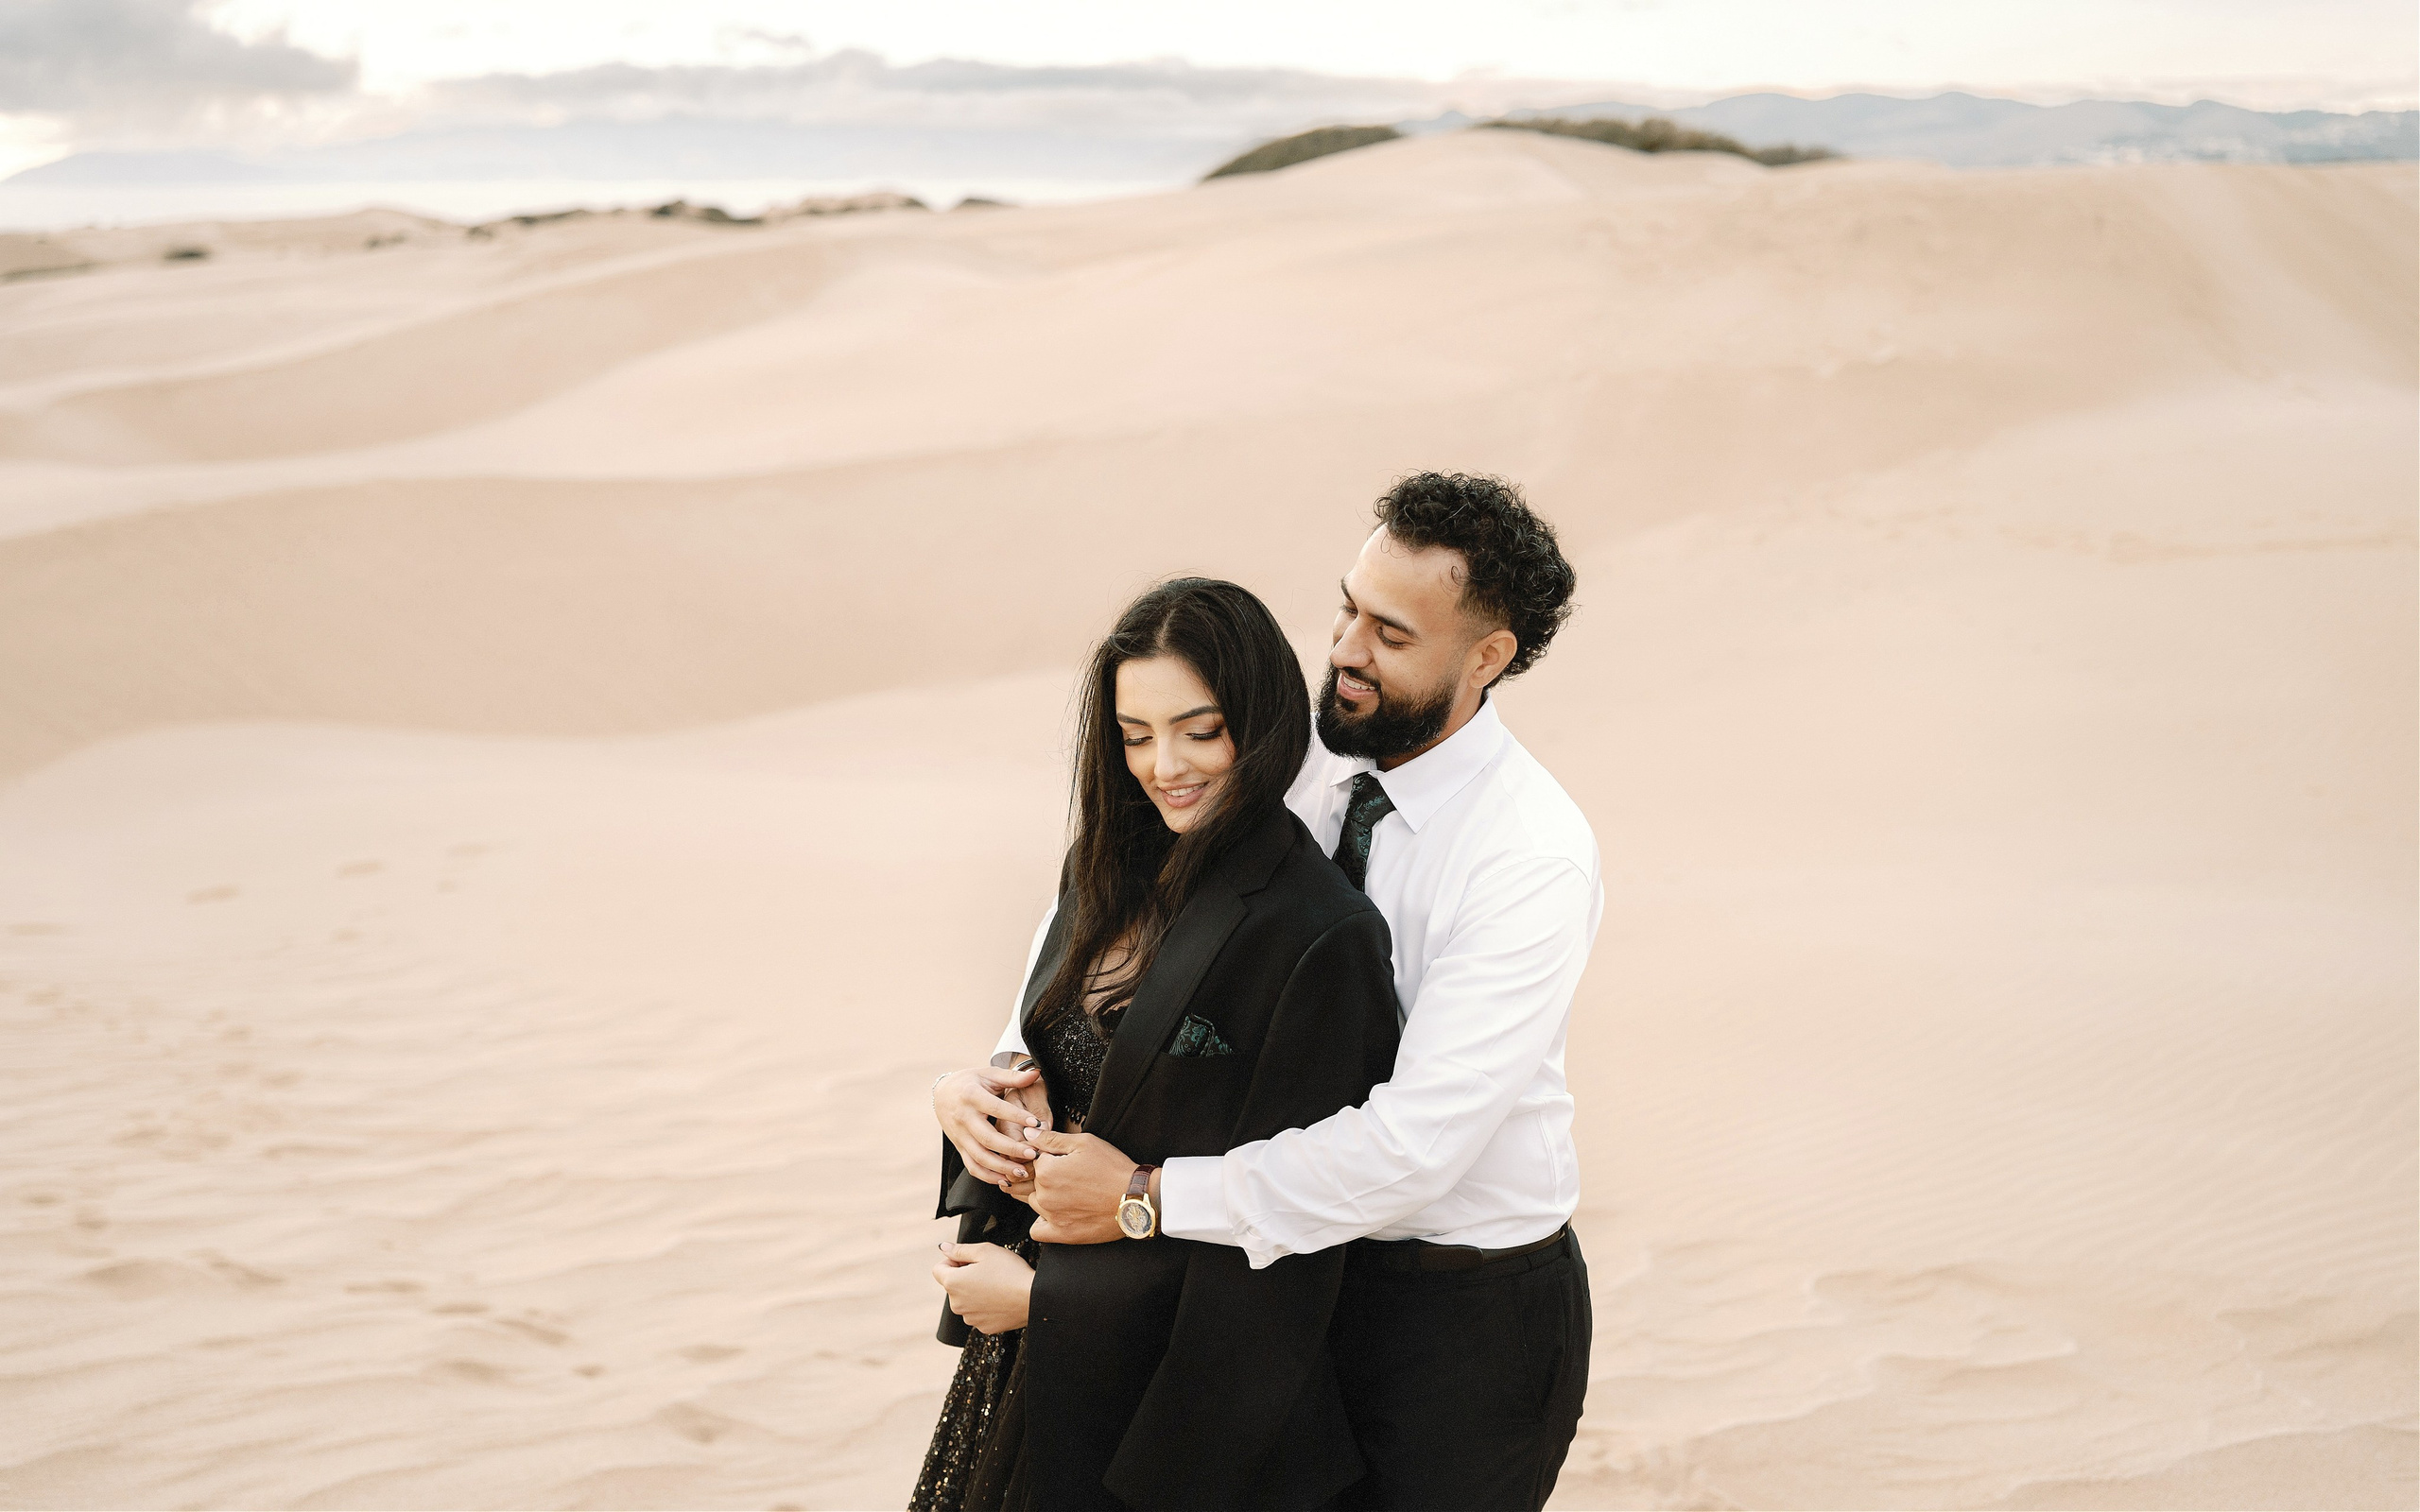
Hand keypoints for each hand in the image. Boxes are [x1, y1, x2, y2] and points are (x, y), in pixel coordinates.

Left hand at [932, 1241, 1033, 1333]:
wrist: (1033, 1298)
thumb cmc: (1010, 1271)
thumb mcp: (984, 1250)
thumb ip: (960, 1249)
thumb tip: (943, 1247)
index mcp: (952, 1283)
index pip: (938, 1269)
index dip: (953, 1260)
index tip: (970, 1260)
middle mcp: (956, 1304)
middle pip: (953, 1285)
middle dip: (965, 1276)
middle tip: (987, 1270)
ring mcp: (970, 1318)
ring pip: (966, 1300)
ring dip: (975, 1292)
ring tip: (996, 1285)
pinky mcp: (984, 1327)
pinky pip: (979, 1313)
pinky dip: (986, 1305)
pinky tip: (1001, 1298)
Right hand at [934, 1064, 1047, 1186]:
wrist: (941, 1093)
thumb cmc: (971, 1082)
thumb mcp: (989, 1074)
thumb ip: (1013, 1076)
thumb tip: (1036, 1073)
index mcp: (971, 1096)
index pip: (996, 1108)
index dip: (1017, 1117)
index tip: (1037, 1124)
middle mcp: (963, 1118)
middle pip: (988, 1138)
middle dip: (1012, 1149)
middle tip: (1034, 1154)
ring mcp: (960, 1135)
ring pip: (979, 1157)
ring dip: (1001, 1167)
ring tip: (1023, 1172)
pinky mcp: (959, 1147)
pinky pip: (972, 1166)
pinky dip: (988, 1176)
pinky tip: (1006, 1179)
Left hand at [1028, 1130, 1136, 1244]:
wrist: (1135, 1198)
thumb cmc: (1113, 1168)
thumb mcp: (1084, 1143)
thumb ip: (1051, 1139)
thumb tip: (1028, 1135)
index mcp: (1047, 1171)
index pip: (1037, 1160)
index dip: (1053, 1158)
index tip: (1069, 1162)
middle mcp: (1044, 1195)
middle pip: (1035, 1181)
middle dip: (1050, 1177)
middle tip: (1075, 1177)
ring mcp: (1051, 1216)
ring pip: (1035, 1202)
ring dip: (1046, 1197)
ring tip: (1071, 1194)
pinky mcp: (1061, 1234)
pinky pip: (1037, 1230)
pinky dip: (1042, 1222)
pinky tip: (1056, 1214)